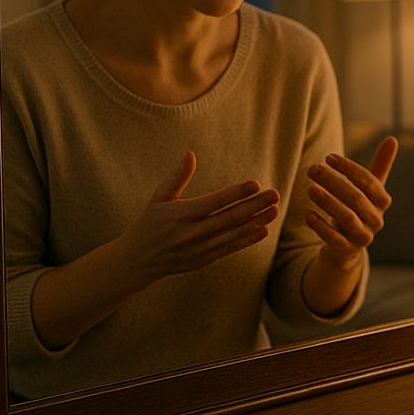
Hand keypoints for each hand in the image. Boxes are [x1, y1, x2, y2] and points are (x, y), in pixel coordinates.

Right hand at [115, 150, 279, 286]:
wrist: (139, 260)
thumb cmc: (149, 223)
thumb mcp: (159, 197)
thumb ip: (178, 177)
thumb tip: (190, 153)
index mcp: (182, 214)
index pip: (215, 202)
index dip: (236, 193)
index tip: (255, 184)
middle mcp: (193, 232)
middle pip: (230, 218)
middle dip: (255, 206)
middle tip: (275, 194)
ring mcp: (200, 248)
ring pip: (234, 234)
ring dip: (257, 221)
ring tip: (275, 210)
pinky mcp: (205, 259)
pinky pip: (230, 249)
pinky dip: (247, 240)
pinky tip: (263, 230)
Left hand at [303, 135, 397, 266]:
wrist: (348, 245)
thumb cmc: (358, 209)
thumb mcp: (369, 189)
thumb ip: (380, 165)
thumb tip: (392, 138)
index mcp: (383, 201)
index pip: (368, 181)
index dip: (349, 168)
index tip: (329, 157)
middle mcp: (376, 219)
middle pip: (355, 197)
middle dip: (333, 181)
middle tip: (312, 169)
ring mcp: (363, 236)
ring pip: (346, 217)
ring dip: (327, 202)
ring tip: (310, 189)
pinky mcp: (347, 250)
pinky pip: (334, 239)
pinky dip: (321, 226)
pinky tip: (308, 215)